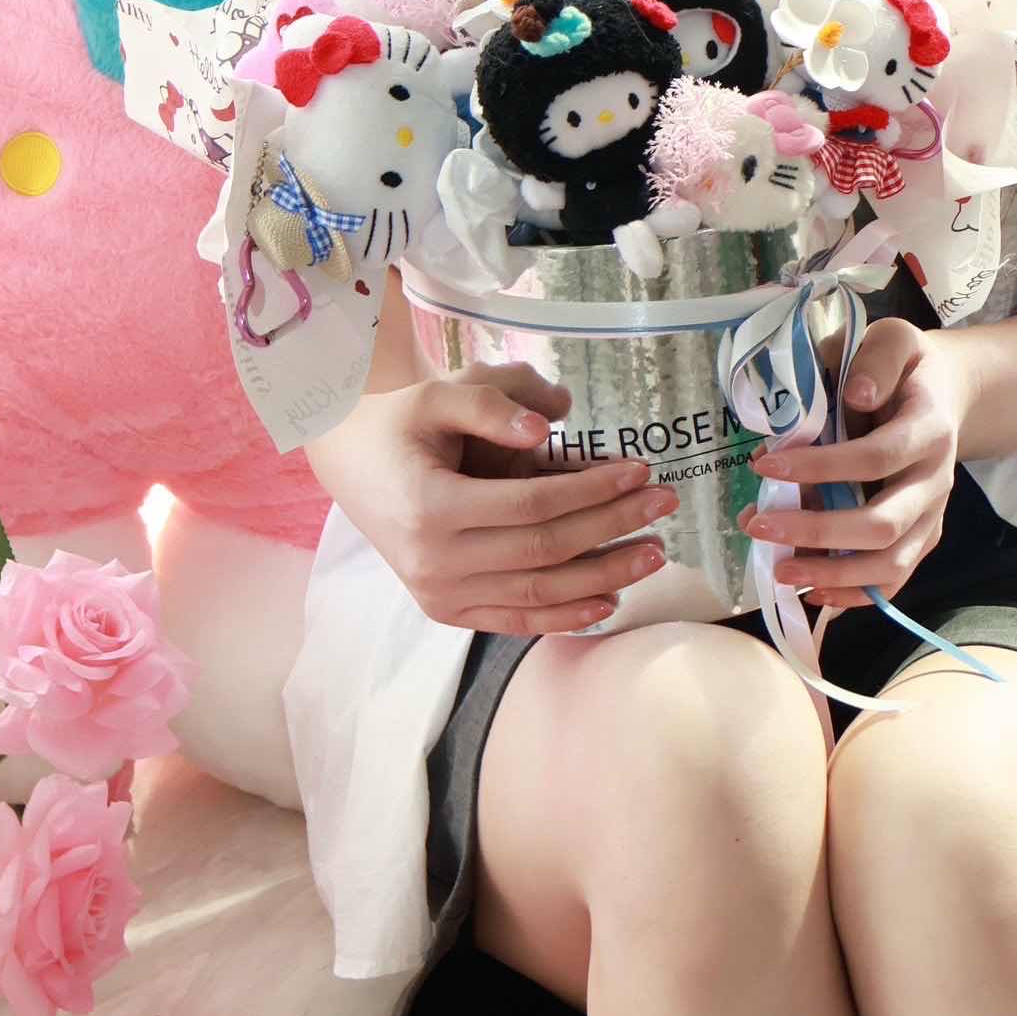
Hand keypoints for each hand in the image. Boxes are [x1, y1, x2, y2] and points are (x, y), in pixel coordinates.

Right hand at [315, 360, 678, 638]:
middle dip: (612, 529)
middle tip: (663, 503)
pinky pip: (514, 621)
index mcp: (430, 506)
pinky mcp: (445, 612)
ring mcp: (438, 595)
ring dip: (603, 577)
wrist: (353, 465)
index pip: (531, 505)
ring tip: (654, 553)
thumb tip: (550, 421)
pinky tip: (610, 600)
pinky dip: (564, 617)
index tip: (639, 469)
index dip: (591, 491)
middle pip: (543, 552)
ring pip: (537, 595)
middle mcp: (433, 562)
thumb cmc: (401, 424)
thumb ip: (491, 403)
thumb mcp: (437, 394)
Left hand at [738, 317, 959, 605]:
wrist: (947, 391)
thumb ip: (873, 361)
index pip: (876, 457)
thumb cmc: (904, 367)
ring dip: (832, 574)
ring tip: (779, 571)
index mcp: (929, 428)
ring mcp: (932, 515)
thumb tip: (854, 396)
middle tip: (757, 525)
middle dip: (817, 531)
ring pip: (891, 563)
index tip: (765, 464)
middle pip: (883, 524)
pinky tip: (811, 593)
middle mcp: (936, 480)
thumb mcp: (892, 341)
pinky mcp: (922, 537)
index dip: (821, 466)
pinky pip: (894, 578)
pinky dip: (855, 594)